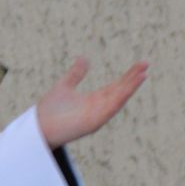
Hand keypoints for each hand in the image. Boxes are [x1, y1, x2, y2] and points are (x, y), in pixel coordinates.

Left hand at [30, 57, 150, 148]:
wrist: (38, 127)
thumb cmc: (49, 111)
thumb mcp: (65, 86)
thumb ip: (76, 74)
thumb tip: (84, 58)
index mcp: (94, 100)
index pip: (116, 86)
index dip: (129, 75)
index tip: (140, 64)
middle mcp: (99, 108)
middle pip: (121, 90)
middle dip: (134, 78)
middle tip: (146, 64)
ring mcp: (98, 115)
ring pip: (119, 99)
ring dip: (131, 87)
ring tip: (143, 74)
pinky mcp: (94, 122)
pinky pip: (110, 109)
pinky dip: (120, 98)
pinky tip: (128, 88)